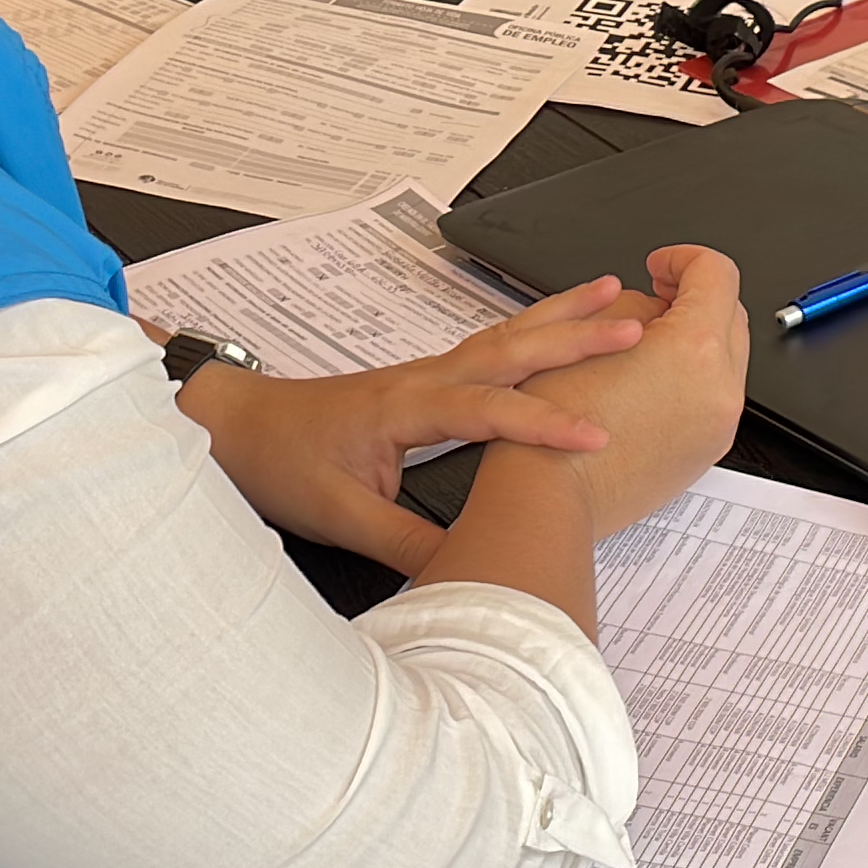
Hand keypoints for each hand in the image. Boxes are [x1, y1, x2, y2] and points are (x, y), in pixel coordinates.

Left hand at [177, 278, 645, 573]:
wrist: (232, 423)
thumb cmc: (279, 460)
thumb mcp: (338, 515)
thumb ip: (405, 545)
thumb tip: (465, 572)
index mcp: (404, 407)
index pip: (490, 410)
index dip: (545, 424)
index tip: (597, 432)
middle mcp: (421, 379)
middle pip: (510, 349)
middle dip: (575, 335)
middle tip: (635, 322)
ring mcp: (423, 375)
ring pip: (502, 338)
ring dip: (558, 317)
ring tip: (611, 294)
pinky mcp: (421, 382)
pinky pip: (488, 350)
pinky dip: (529, 334)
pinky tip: (550, 331)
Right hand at [504, 245, 749, 536]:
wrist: (550, 497)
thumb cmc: (552, 427)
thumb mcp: (587, 333)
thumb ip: (636, 304)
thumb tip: (655, 306)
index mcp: (695, 350)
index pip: (717, 274)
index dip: (684, 259)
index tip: (661, 267)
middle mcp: (719, 389)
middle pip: (729, 314)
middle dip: (693, 298)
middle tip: (655, 297)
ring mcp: (717, 425)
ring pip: (724, 358)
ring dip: (694, 340)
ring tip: (642, 346)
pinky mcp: (707, 451)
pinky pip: (711, 397)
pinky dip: (690, 379)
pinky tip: (645, 385)